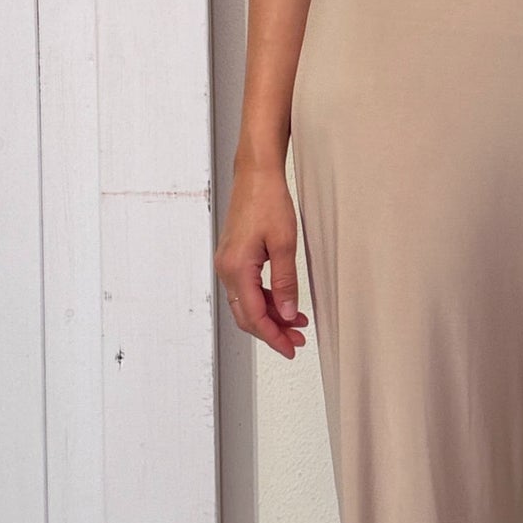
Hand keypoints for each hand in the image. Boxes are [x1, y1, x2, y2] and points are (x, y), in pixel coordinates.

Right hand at [215, 160, 309, 357]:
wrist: (255, 174)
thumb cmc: (268, 201)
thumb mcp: (285, 244)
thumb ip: (285, 282)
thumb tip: (288, 313)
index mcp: (236, 268)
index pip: (254, 316)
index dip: (273, 337)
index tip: (290, 348)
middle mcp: (226, 269)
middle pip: (246, 315)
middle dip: (272, 331)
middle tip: (296, 341)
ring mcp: (227, 263)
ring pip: (247, 303)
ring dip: (270, 316)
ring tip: (296, 323)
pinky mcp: (233, 257)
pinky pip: (247, 288)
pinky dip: (265, 299)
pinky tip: (284, 302)